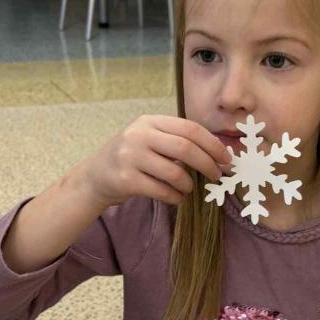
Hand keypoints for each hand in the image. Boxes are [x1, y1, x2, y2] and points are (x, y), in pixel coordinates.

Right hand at [78, 115, 231, 209]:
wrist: (94, 177)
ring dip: (189, 184)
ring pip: (174, 172)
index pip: (189, 128)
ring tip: (190, 189)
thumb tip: (217, 153)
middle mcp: (138, 135)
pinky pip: (161, 190)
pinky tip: (177, 197)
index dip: (212, 144)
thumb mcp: (149, 139)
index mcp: (149, 121)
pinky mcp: (125, 179)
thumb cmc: (130, 158)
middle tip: (217, 175)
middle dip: (207, 164)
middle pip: (185, 148)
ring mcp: (130, 157)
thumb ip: (176, 140)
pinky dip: (175, 196)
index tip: (226, 158)